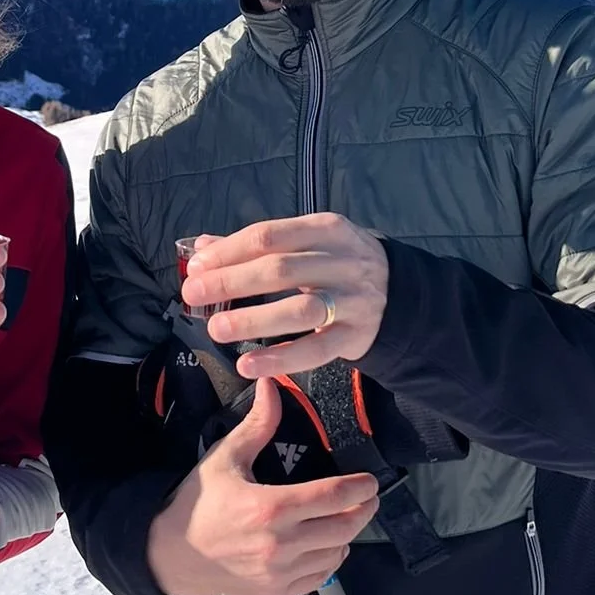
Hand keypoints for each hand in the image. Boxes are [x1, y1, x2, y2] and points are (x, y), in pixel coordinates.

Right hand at [146, 378, 378, 594]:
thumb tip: (273, 386)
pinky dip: (331, 560)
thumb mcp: (225, 458)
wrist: (167, 557)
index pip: (335, 496)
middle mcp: (281, 544)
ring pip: (337, 553)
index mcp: (271, 507)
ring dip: (347, 535)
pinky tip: (327, 546)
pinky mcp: (276, 594)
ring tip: (345, 519)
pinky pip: (320, 577)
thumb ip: (257, 425)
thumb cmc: (197, 505)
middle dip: (364, 509)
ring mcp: (280, 573)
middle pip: (345, 526)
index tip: (370, 481)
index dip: (361, 487)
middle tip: (368, 497)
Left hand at [181, 214, 388, 376]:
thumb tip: (203, 246)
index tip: (197, 267)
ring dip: (253, 320)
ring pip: (300, 309)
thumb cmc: (339, 263)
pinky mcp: (356, 335)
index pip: (270, 235)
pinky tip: (248, 365)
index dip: (230, 251)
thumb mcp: (307, 243)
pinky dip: (280, 358)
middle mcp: (344, 260)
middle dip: (232, 282)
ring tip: (216, 329)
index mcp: (326, 229)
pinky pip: (316, 349)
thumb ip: (258, 246)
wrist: (400, 293)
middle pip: (281, 270)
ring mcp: (353, 299)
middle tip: (194, 294)